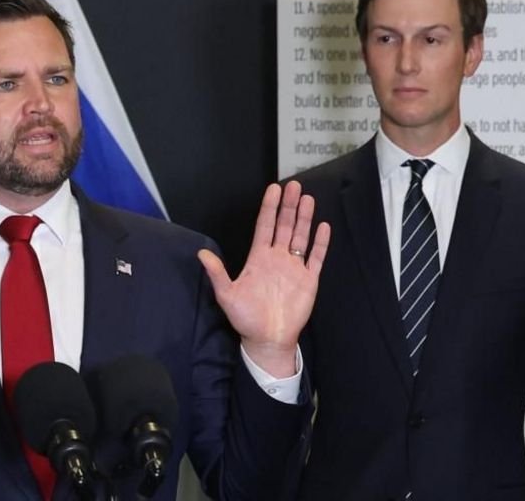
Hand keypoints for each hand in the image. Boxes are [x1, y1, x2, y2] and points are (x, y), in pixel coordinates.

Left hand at [198, 181, 329, 376]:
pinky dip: (320, 243)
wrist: (267, 339)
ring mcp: (294, 268)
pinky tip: (323, 226)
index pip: (265, 226)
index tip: (273, 189)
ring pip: (301, 237)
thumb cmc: (246, 318)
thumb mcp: (226, 294)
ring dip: (304, 218)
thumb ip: (217, 273)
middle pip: (284, 226)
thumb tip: (202, 253)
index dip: (269, 208)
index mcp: (258, 258)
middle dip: (289, 206)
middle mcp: (277, 258)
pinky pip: (316, 257)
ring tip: (308, 199)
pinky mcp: (308, 280)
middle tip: (294, 185)